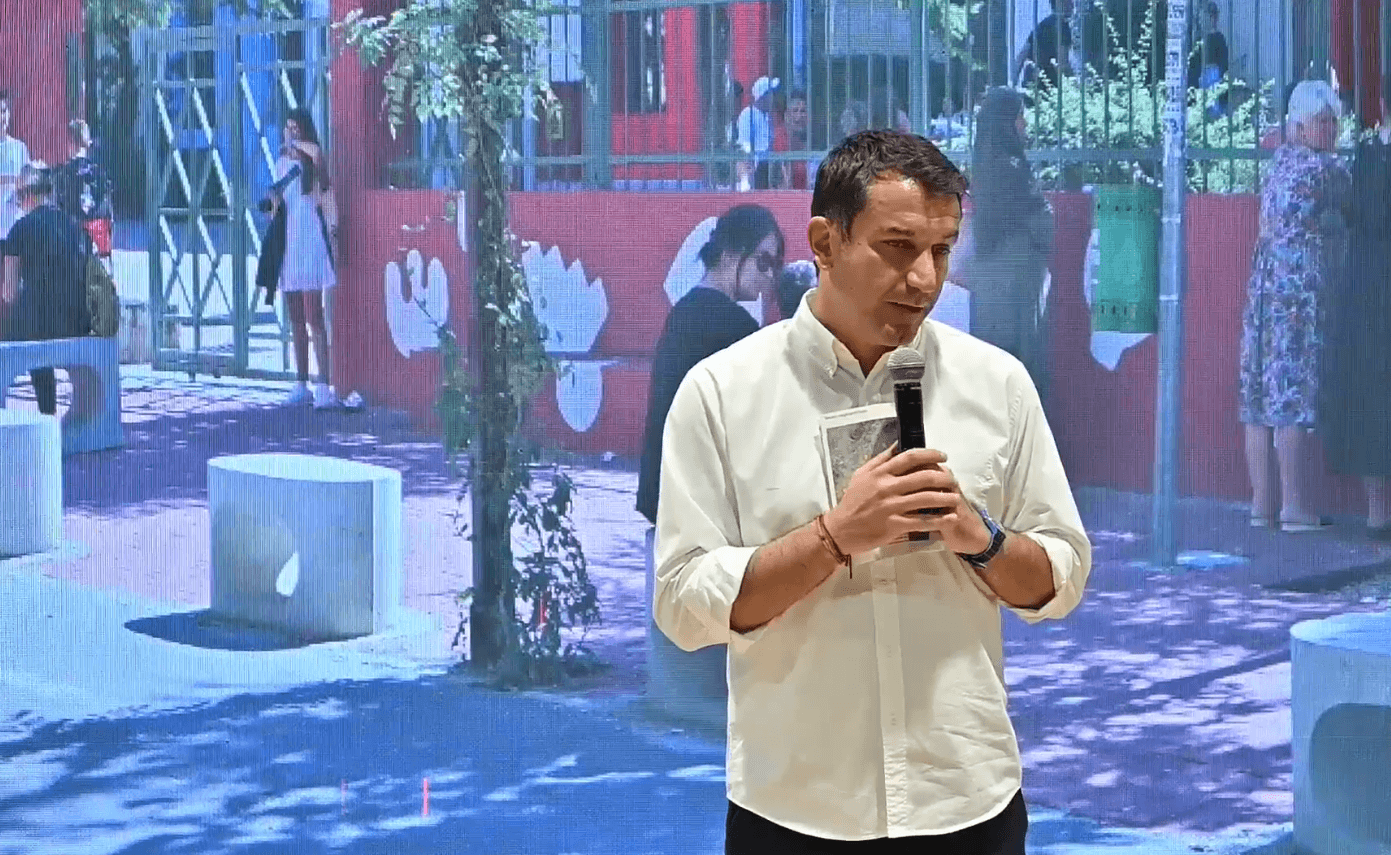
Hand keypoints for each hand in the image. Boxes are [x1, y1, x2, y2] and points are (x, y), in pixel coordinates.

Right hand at [823, 445, 979, 556]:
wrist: (840, 530)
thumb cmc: (852, 502)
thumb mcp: (861, 475)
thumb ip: (880, 460)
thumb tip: (897, 445)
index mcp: (880, 473)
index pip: (910, 457)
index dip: (930, 454)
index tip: (943, 456)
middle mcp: (887, 487)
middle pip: (923, 477)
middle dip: (943, 477)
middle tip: (953, 479)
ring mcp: (891, 506)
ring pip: (926, 499)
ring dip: (946, 497)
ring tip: (956, 497)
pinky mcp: (895, 525)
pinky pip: (923, 521)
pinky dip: (940, 520)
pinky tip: (951, 518)